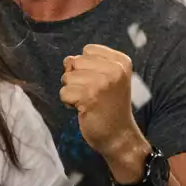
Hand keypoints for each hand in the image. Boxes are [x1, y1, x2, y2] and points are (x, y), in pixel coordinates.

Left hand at [59, 44, 149, 162]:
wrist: (119, 136)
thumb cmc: (111, 106)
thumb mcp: (108, 78)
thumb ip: (89, 64)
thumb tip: (67, 60)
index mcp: (121, 62)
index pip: (88, 50)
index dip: (86, 66)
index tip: (97, 81)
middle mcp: (114, 69)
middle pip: (76, 62)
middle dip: (76, 78)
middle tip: (90, 93)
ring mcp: (102, 82)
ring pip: (68, 77)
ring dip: (72, 91)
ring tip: (87, 101)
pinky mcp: (89, 97)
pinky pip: (64, 92)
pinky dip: (68, 103)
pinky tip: (82, 109)